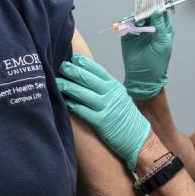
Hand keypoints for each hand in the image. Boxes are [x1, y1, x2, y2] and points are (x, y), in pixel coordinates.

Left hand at [56, 54, 151, 170]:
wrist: (138, 137)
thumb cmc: (124, 116)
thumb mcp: (118, 96)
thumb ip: (104, 86)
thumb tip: (84, 76)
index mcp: (114, 86)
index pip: (98, 70)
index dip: (84, 63)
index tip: (72, 58)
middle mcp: (111, 94)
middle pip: (88, 79)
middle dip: (73, 71)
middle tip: (61, 66)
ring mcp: (106, 108)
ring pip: (83, 93)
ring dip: (68, 86)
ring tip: (57, 82)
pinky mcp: (101, 123)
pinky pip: (84, 111)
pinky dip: (73, 105)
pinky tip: (65, 101)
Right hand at [121, 10, 173, 99]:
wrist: (142, 78)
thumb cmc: (156, 63)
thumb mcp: (162, 44)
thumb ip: (160, 26)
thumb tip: (158, 11)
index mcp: (163, 30)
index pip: (161, 13)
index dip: (157, 6)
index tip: (154, 0)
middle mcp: (151, 28)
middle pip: (147, 13)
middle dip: (144, 10)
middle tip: (142, 9)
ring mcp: (140, 32)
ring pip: (137, 18)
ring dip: (136, 17)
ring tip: (136, 21)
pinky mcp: (129, 36)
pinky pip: (127, 25)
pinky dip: (126, 23)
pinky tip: (129, 25)